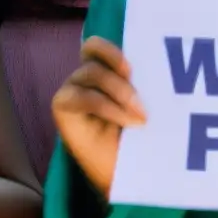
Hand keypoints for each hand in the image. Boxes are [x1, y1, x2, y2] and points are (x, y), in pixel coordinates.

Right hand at [51, 39, 144, 198]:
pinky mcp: (62, 107)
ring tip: (140, 116)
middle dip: (120, 78)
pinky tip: (128, 121)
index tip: (132, 67)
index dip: (111, 50)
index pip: (95, 47)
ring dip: (120, 92)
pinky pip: (84, 97)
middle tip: (141, 100)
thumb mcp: (143, 102)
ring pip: (91, 73)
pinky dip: (109, 107)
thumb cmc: (138, 136)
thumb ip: (140, 81)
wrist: (126, 171)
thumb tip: (154, 61)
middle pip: (94, 60)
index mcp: (103, 71)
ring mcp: (71, 91)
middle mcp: (83, 78)